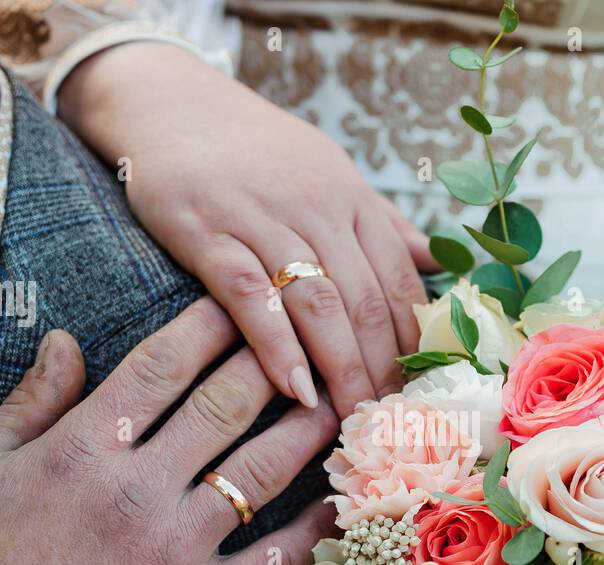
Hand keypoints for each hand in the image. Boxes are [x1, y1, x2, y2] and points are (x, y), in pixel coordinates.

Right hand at [0, 299, 337, 564]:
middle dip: (272, 361)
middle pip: (226, 405)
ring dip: (307, 430)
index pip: (164, 365)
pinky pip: (273, 561)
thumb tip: (67, 339)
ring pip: (260, 472)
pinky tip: (342, 500)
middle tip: (310, 337)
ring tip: (341, 400)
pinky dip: (314, 529)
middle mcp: (138, 492)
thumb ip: (30, 402)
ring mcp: (175, 551)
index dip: (211, 324)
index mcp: (81, 450)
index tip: (245, 302)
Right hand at [57, 41, 437, 417]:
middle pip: (364, 301)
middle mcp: (314, 207)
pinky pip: (249, 296)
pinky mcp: (205, 232)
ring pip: (317, 304)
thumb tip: (436, 264)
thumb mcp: (327, 172)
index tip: (422, 394)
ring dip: (341, 369)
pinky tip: (294, 389)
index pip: (398, 282)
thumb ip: (380, 222)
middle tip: (393, 424)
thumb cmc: (254, 151)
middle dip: (383, 370)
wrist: (167, 102)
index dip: (414, 344)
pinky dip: (276, 346)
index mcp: (349, 198)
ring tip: (354, 419)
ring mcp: (260, 219)